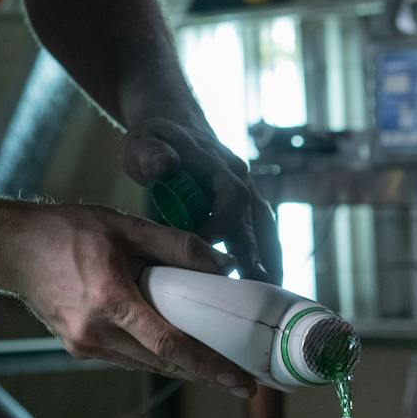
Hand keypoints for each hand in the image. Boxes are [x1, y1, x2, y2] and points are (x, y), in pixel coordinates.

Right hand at [8, 204, 255, 395]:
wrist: (13, 249)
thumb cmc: (66, 232)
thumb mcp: (125, 226)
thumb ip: (175, 246)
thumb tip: (220, 266)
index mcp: (110, 300)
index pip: (170, 344)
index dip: (208, 365)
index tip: (238, 381)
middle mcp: (97, 332)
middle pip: (163, 363)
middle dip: (205, 373)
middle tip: (241, 380)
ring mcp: (85, 345)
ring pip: (146, 364)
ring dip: (181, 367)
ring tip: (216, 367)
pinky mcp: (78, 348)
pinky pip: (127, 358)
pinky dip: (153, 355)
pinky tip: (173, 349)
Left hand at [123, 114, 283, 284]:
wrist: (172, 124)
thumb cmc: (155, 138)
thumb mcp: (144, 142)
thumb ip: (152, 154)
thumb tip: (165, 165)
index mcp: (218, 164)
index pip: (232, 198)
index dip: (221, 225)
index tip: (202, 249)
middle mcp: (239, 177)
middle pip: (257, 220)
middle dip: (260, 255)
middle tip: (259, 290)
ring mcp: (245, 190)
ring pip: (265, 228)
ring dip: (270, 259)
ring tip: (271, 293)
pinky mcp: (242, 203)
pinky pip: (260, 230)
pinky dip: (265, 254)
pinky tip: (264, 281)